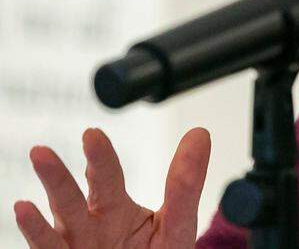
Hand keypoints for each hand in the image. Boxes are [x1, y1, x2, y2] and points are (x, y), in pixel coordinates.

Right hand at [13, 127, 210, 247]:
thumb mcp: (177, 224)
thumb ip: (185, 184)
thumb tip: (200, 134)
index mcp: (115, 209)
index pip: (107, 178)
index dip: (100, 157)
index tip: (92, 134)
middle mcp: (90, 226)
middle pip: (72, 198)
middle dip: (58, 176)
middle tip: (42, 152)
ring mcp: (77, 247)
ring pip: (58, 221)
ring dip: (44, 200)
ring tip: (34, 173)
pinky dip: (36, 231)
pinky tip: (25, 211)